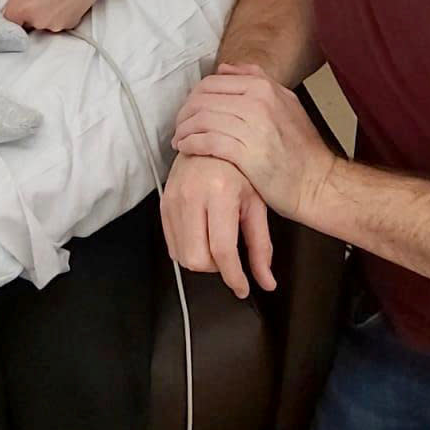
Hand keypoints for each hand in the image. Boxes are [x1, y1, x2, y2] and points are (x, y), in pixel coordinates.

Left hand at [0, 0, 128, 30]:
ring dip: (40, 10)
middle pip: (22, 22)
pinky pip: (57, 20)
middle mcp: (37, 22)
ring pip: (40, 22)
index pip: (4, 19)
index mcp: (21, 8)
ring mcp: (56, 24)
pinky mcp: (73, 22)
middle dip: (24, 8)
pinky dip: (56, 10)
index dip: (7, 6)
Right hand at [160, 151, 274, 299]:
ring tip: (215, 243)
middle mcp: (192, 196)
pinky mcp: (163, 203)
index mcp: (220, 192)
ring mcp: (173, 199)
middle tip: (228, 258)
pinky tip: (202, 237)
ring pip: (181, 256)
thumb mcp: (257, 205)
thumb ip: (261, 247)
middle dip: (215, 268)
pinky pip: (171, 244)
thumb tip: (267, 283)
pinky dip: (187, 250)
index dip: (234, 277)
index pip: (222, 250)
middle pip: (196, 259)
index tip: (243, 288)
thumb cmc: (240, 170)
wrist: (211, 141)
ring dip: (201, 260)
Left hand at [172, 63, 335, 221]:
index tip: (188, 111)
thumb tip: (225, 69)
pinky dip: (191, 144)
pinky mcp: (247, 153)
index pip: (212, 82)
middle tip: (180, 127)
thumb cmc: (302, 149)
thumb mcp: (287, 103)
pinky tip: (187, 150)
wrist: (318, 182)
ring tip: (180, 140)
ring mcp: (253, 127)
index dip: (193, 97)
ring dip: (184, 130)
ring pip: (202, 119)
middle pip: (202, 99)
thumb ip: (256, 81)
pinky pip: (207, 142)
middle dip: (184, 114)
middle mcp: (258, 102)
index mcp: (264, 87)